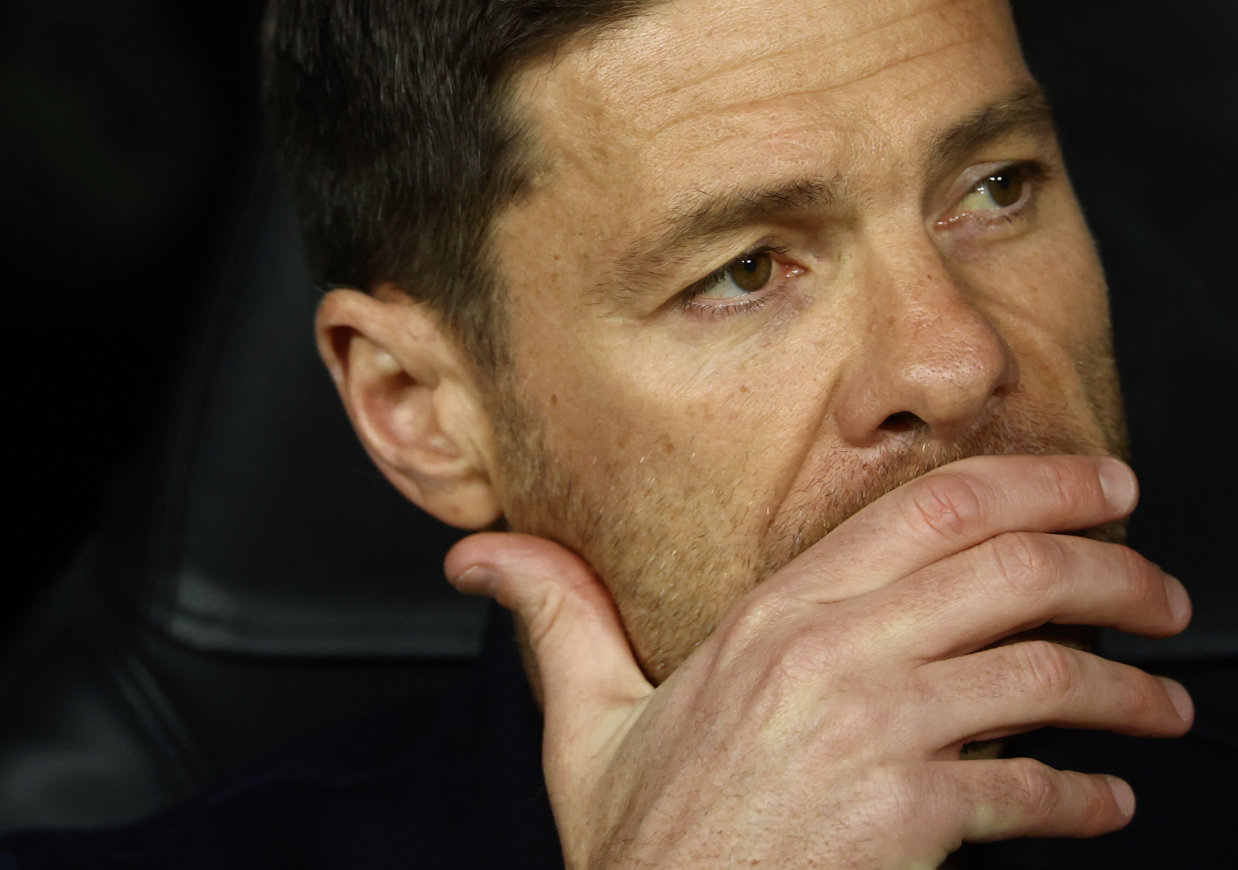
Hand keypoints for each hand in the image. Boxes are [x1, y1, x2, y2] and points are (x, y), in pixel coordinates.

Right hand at [446, 455, 1193, 868]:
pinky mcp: (906, 820)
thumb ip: (555, 617)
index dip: (1031, 487)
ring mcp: (874, 733)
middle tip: (1161, 584)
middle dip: (1108, 563)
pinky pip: (1029, 788)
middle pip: (1006, 569)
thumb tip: (480, 553)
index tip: (1099, 489)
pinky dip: (1087, 794)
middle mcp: (832, 655)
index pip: (929, 511)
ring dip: (1126, 687)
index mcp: (774, 617)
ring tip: (1164, 702)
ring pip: (1040, 673)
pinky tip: (1108, 802)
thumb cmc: (641, 843)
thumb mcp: (583, 722)